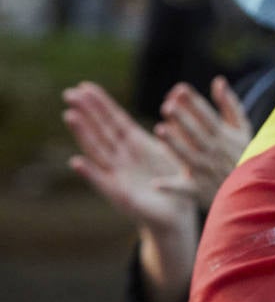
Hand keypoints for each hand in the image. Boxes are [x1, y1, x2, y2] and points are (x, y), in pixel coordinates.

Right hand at [62, 81, 195, 233]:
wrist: (177, 215)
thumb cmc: (175, 182)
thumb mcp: (177, 152)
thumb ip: (175, 130)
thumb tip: (177, 101)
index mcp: (136, 144)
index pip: (115, 119)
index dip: (101, 104)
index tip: (85, 86)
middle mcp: (122, 156)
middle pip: (101, 130)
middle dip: (86, 112)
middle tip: (70, 93)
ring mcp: (117, 173)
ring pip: (97, 150)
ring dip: (83, 134)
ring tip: (70, 116)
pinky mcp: (118, 194)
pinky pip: (101, 181)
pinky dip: (89, 172)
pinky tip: (77, 162)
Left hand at [154, 77, 251, 208]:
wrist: (253, 190)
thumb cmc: (243, 155)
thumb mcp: (242, 128)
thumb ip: (230, 105)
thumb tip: (218, 81)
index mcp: (223, 137)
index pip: (207, 116)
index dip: (194, 103)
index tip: (180, 89)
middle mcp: (214, 153)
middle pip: (196, 134)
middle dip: (183, 120)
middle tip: (168, 106)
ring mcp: (206, 172)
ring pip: (189, 157)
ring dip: (175, 145)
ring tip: (160, 129)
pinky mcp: (198, 190)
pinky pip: (184, 190)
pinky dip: (171, 188)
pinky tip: (156, 183)